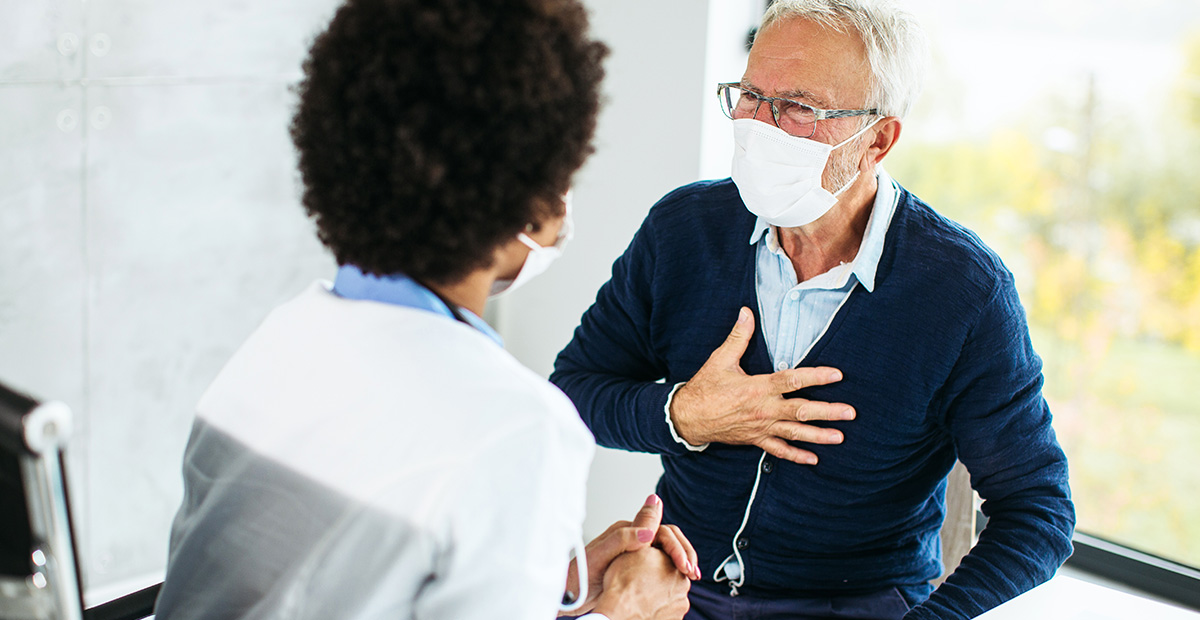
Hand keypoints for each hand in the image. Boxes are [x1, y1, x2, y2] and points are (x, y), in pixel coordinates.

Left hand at [561, 495, 698, 614]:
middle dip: (684, 552)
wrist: (567, 595)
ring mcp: (635, 555)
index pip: (661, 530)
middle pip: (668, 539)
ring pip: (666, 553)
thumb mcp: (598, 556)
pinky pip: (660, 567)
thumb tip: (648, 530)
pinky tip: (676, 584)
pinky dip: (672, 574)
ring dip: (681, 562)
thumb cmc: (577, 576)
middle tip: (693, 572)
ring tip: (691, 577)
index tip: (684, 564)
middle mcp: (633, 540)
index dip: (676, 545)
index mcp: (626, 531)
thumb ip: (622, 539)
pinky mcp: (635, 570)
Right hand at [669, 306, 855, 464]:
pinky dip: (796, 456)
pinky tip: (814, 459)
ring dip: (819, 436)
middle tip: (850, 412)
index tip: (837, 375)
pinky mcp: (755, 439)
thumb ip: (738, 336)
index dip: (816, 377)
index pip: (792, 380)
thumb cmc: (704, 387)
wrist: (687, 418)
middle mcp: (763, 409)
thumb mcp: (720, 359)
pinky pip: (779, 450)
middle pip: (801, 410)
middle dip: (827, 412)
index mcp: (757, 387)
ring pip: (795, 433)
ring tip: (841, 437)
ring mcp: (761, 427)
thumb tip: (746, 312)